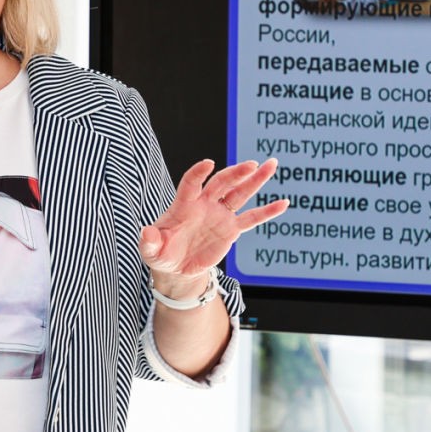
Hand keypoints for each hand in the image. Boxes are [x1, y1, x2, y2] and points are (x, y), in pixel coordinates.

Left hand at [139, 159, 288, 293]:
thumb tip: (147, 232)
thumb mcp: (152, 251)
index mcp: (184, 205)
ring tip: (271, 166)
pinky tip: (283, 203)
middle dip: (236, 173)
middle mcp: (204, 205)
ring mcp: (219, 215)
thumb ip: (149, 241)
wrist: (177, 268)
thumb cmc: (162, 254)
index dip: (198, 173)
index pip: (191, 183)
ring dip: (255, 180)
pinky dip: (267, 212)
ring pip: (239, 194)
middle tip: (252, 164)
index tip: (208, 163)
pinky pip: (251, 219)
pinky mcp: (231, 229)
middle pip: (221, 183)